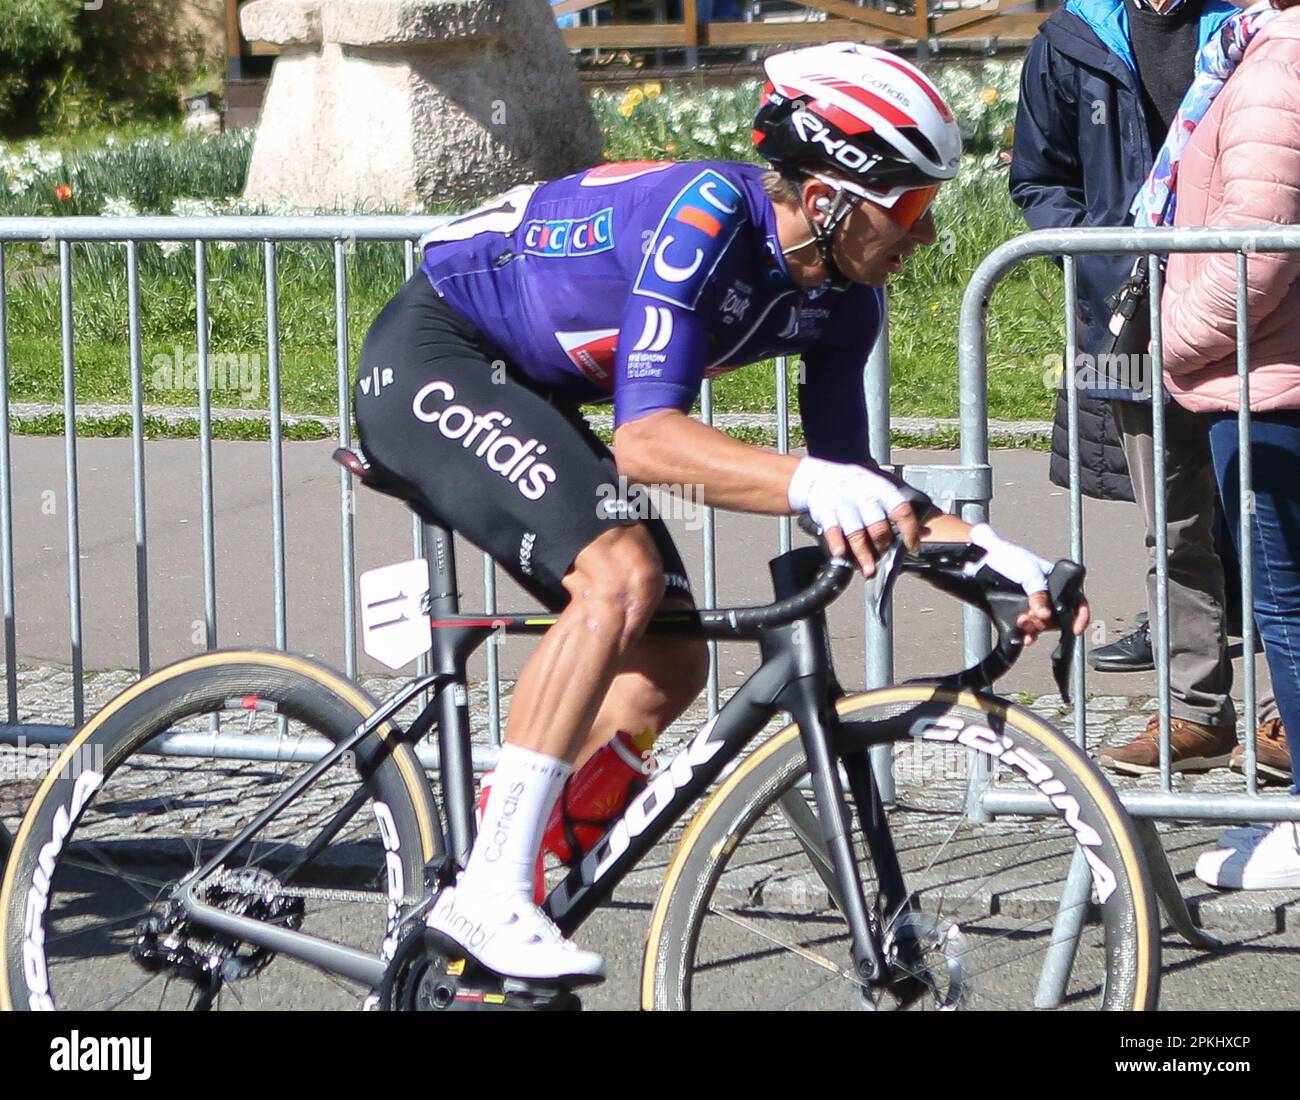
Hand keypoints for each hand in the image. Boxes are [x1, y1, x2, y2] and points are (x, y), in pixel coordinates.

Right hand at [787, 457, 920, 576]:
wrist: (819, 476)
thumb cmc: (855, 483)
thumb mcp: (880, 485)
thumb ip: (901, 506)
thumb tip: (925, 529)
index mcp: (881, 488)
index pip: (901, 510)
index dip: (909, 531)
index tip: (913, 546)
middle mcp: (863, 496)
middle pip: (878, 527)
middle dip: (884, 546)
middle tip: (885, 555)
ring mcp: (843, 505)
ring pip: (856, 534)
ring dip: (864, 555)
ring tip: (869, 570)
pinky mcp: (825, 513)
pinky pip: (832, 531)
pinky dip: (837, 544)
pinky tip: (841, 554)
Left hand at [965, 524, 1090, 645]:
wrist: (978, 561)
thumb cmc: (1007, 557)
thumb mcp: (1029, 573)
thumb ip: (1039, 593)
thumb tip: (1045, 615)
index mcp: (1054, 581)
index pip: (1076, 600)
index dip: (1080, 615)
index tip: (1076, 628)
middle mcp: (1044, 595)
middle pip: (1058, 618)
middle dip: (1048, 622)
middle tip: (1034, 616)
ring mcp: (1029, 606)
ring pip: (1041, 626)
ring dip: (1035, 628)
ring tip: (1022, 620)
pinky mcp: (1013, 614)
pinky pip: (1024, 631)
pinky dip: (1025, 635)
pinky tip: (1022, 636)